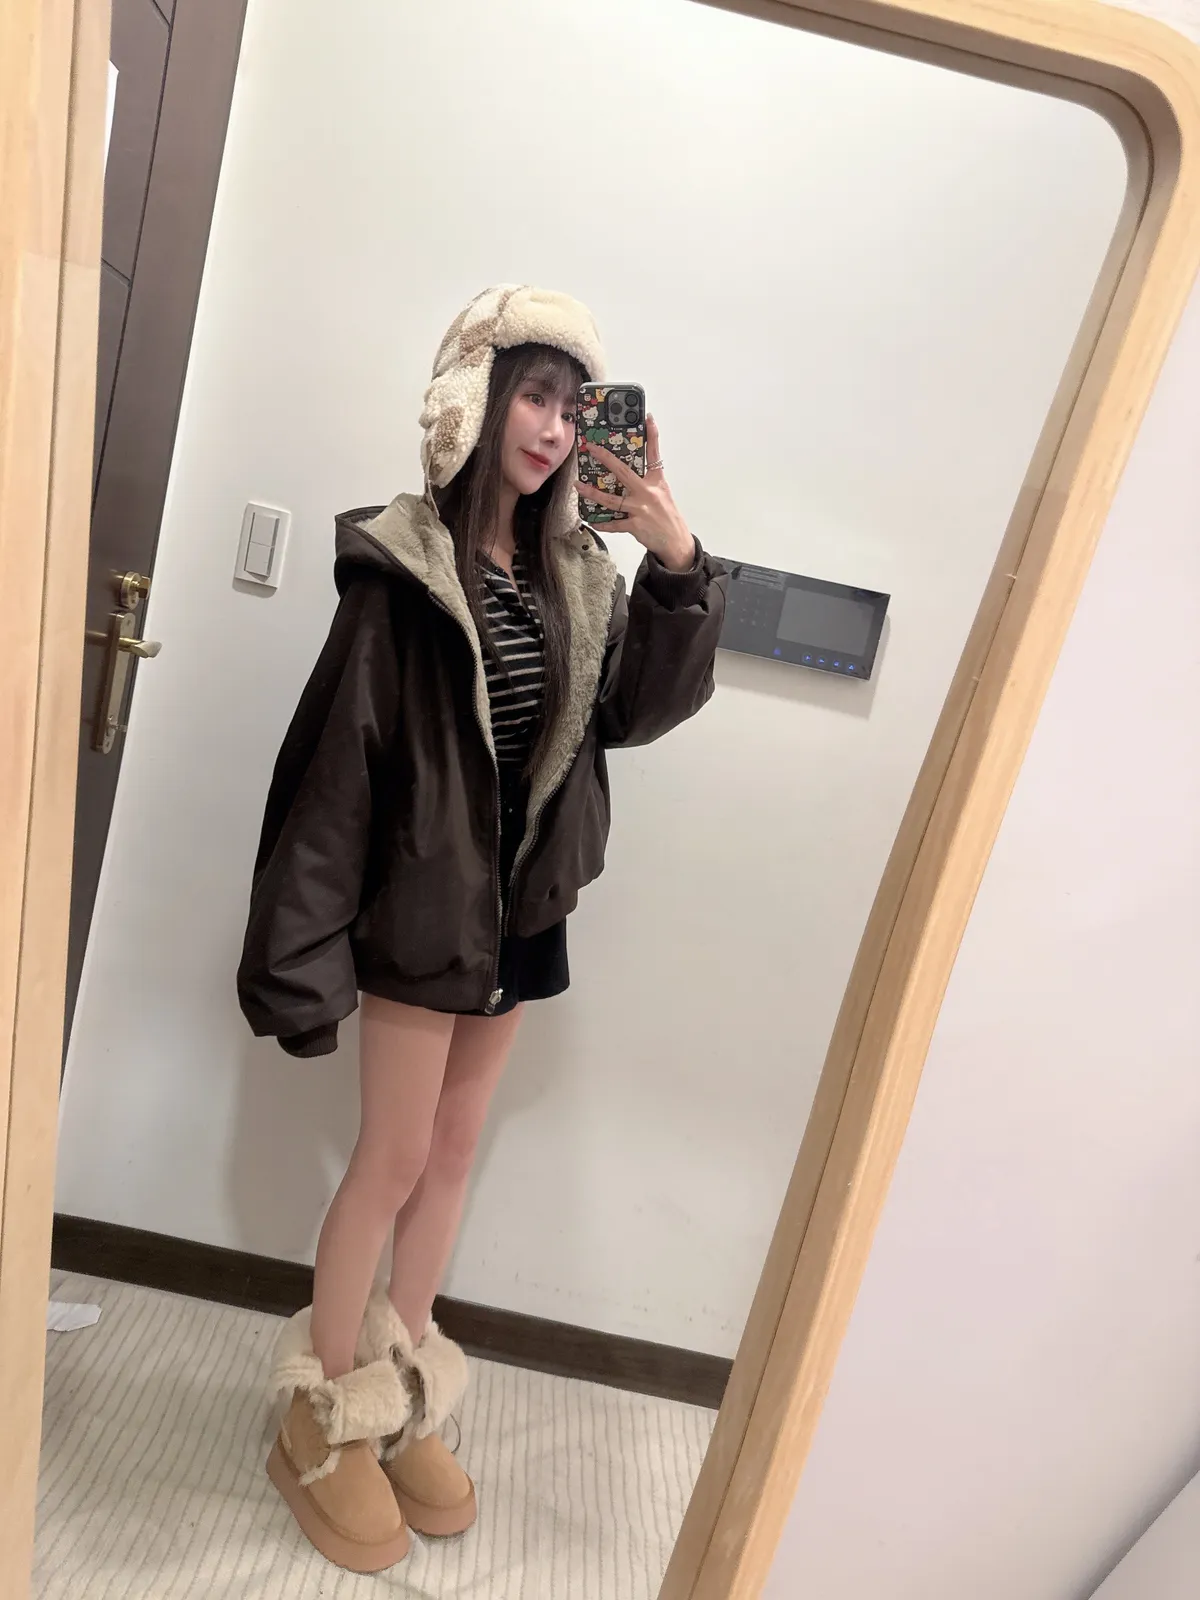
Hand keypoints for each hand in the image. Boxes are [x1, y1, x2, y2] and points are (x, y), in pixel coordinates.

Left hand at [576, 415, 695, 571]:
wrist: (676, 541)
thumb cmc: (667, 515)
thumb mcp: (662, 493)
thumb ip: (648, 481)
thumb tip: (627, 472)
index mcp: (657, 481)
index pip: (654, 454)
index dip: (652, 435)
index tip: (648, 418)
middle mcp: (648, 492)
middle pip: (624, 472)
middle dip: (606, 458)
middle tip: (592, 448)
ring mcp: (641, 509)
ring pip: (612, 500)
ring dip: (593, 493)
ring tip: (579, 485)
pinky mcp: (636, 526)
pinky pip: (614, 524)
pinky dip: (602, 523)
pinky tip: (591, 520)